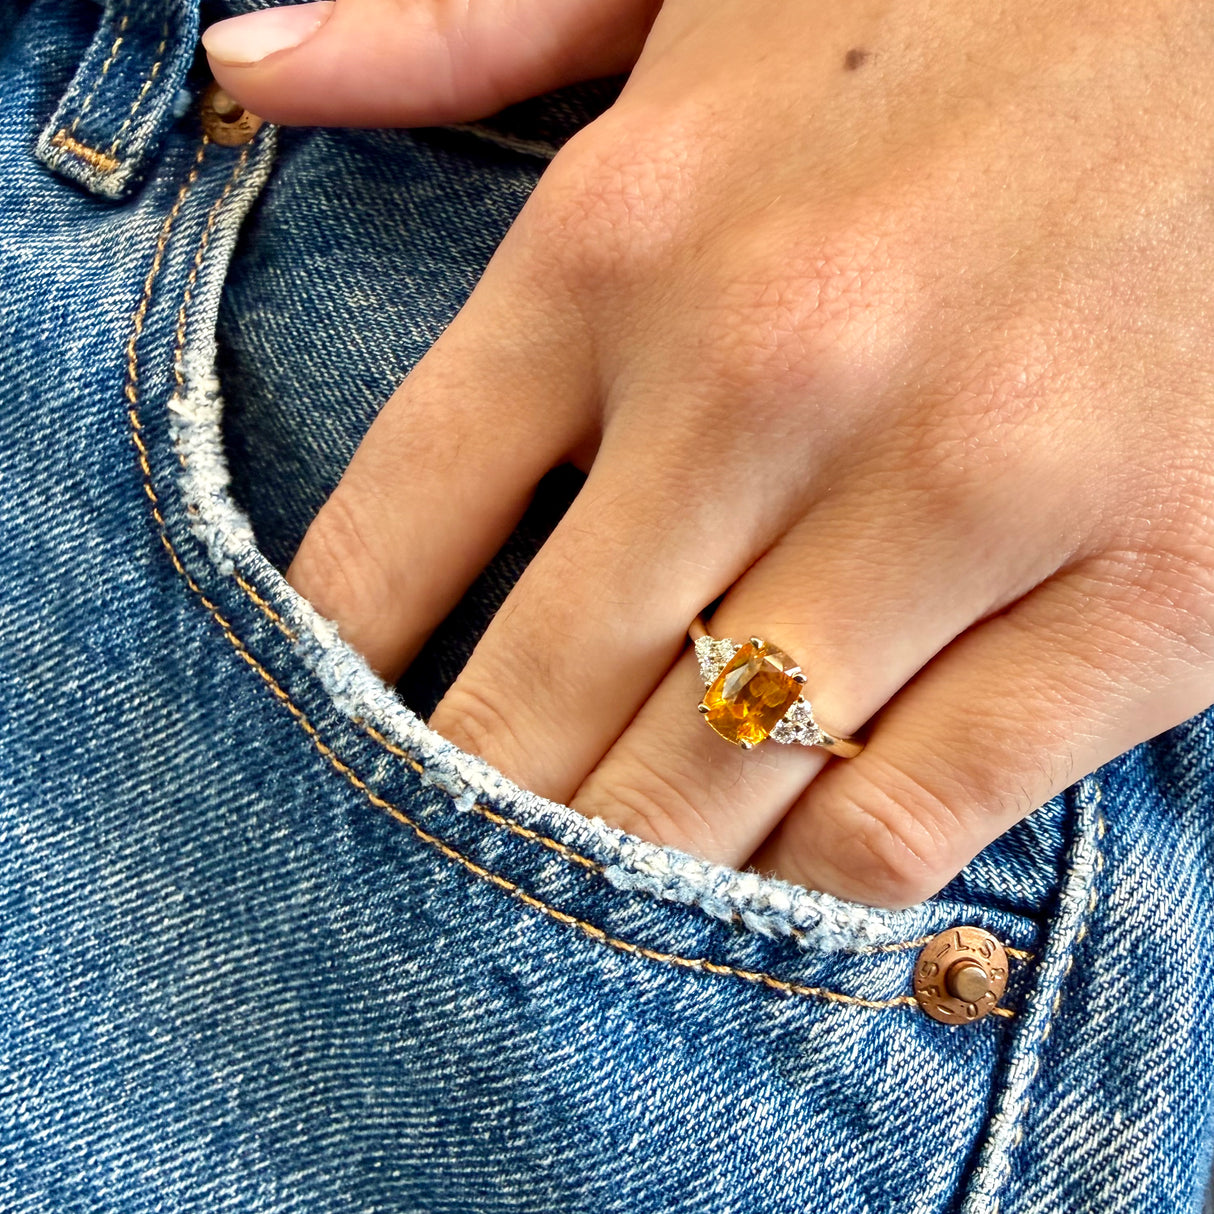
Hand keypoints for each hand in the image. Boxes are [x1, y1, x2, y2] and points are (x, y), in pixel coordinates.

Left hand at [205, 0, 1213, 907]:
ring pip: (711, 783)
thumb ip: (461, 30)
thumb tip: (244, 59)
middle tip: (435, 887)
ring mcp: (963, 492)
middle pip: (538, 689)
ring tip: (572, 923)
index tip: (325, 739)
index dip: (335, 667)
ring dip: (622, 875)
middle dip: (472, 815)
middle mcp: (770, 371)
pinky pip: (905, 819)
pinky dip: (809, 898)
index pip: (402, 521)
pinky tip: (757, 902)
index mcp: (631, 232)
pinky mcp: (1146, 592)